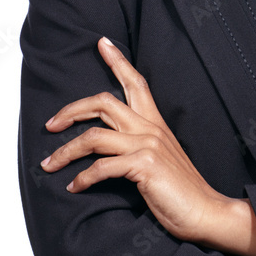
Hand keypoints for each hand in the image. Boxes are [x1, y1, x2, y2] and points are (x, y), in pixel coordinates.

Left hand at [39, 37, 231, 243]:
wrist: (207, 212)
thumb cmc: (181, 191)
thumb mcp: (160, 159)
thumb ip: (139, 146)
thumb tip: (109, 147)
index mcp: (155, 123)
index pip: (136, 83)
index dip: (118, 61)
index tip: (102, 43)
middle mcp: (150, 128)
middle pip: (102, 102)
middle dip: (70, 111)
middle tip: (50, 125)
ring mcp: (147, 145)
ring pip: (93, 137)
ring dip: (65, 152)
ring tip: (49, 165)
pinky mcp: (144, 165)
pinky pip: (101, 167)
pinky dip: (82, 178)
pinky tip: (74, 187)